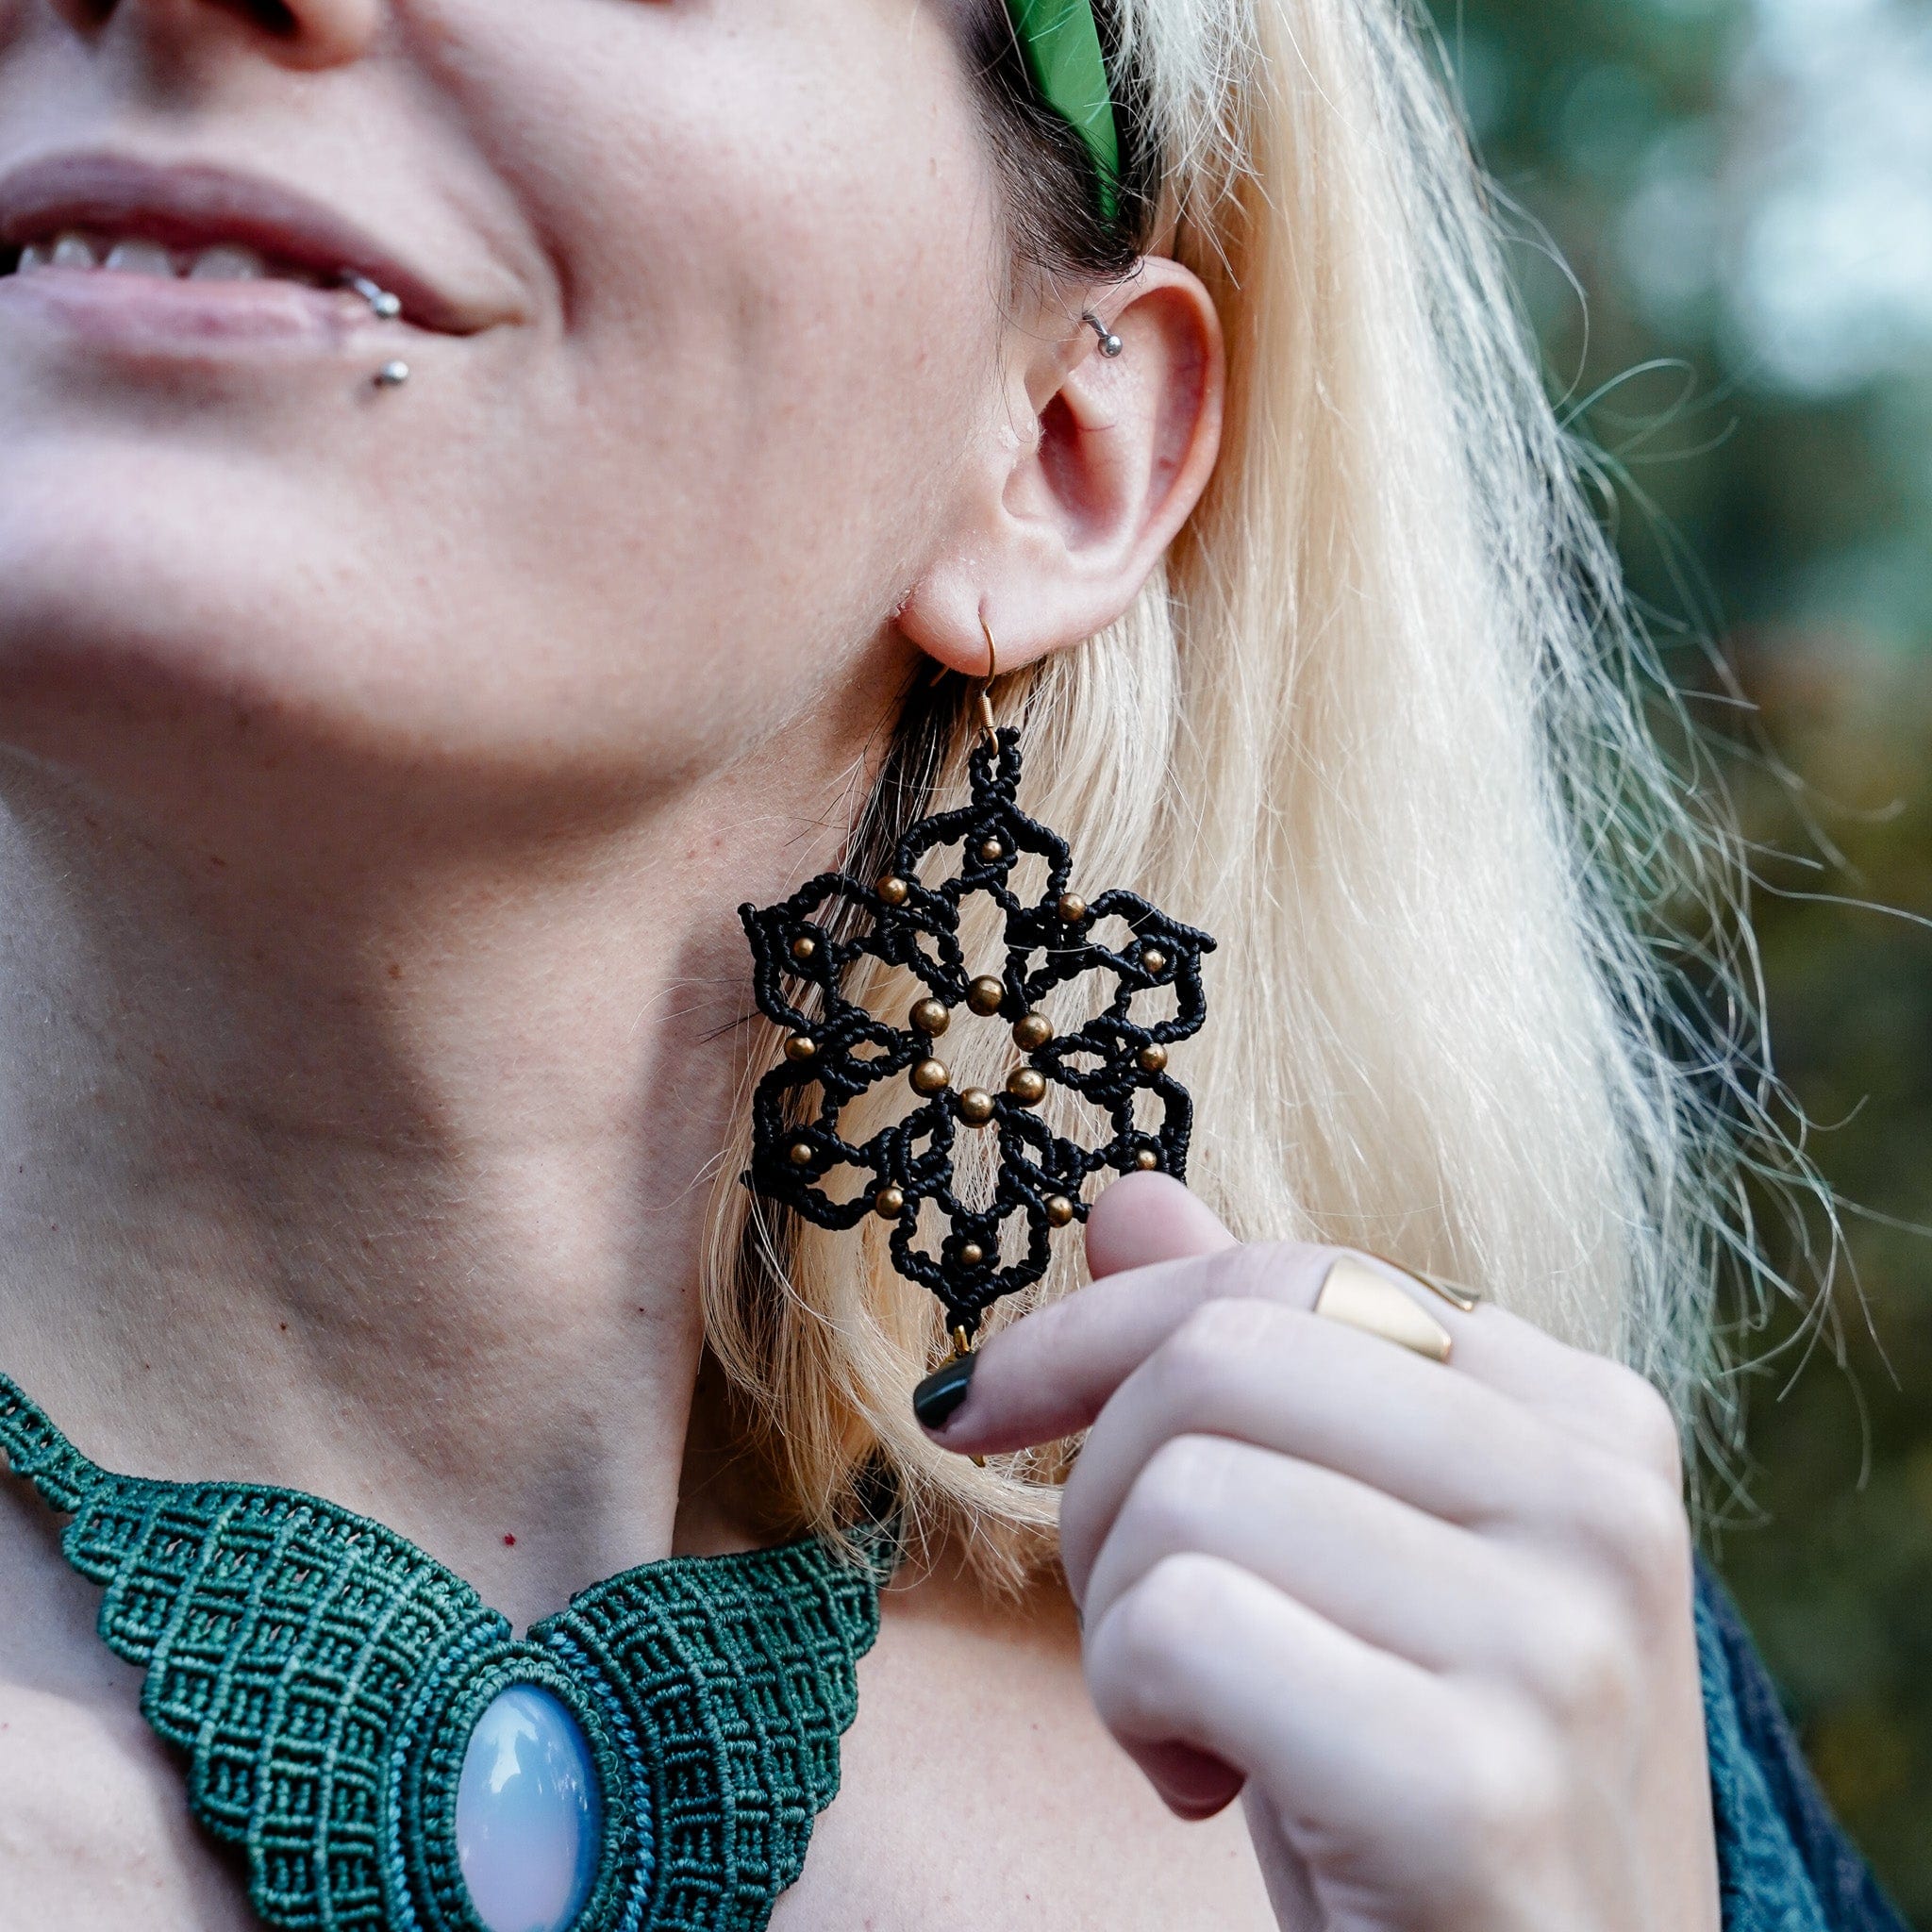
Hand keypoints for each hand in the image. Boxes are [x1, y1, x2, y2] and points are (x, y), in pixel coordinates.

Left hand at [916, 1173, 1719, 1931]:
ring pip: (1183, 1491)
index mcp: (1584, 1416)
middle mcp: (1601, 1502)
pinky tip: (1199, 1784)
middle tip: (1137, 1620)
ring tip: (1192, 1719)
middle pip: (1222, 1355)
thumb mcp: (1346, 1548)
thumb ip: (1269, 1361)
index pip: (1292, 1274)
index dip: (1098, 1328)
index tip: (975, 1409)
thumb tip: (1129, 1199)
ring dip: (1115, 1621)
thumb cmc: (1404, 1774)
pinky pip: (1178, 1625)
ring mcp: (1558, 1642)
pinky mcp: (1474, 1788)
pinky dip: (1130, 1704)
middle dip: (1103, 1487)